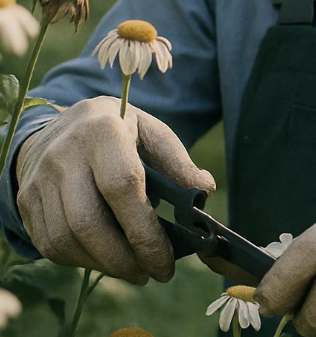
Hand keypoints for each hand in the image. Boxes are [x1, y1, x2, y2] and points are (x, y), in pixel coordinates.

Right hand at [16, 95, 214, 284]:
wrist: (63, 126)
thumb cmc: (120, 131)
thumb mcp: (151, 131)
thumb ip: (177, 161)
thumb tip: (204, 191)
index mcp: (103, 129)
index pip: (122, 186)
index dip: (144, 230)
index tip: (166, 258)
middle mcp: (65, 154)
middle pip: (89, 222)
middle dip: (124, 258)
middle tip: (152, 272)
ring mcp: (40, 179)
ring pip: (67, 240)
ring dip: (104, 265)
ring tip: (134, 270)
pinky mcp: (27, 201)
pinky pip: (51, 246)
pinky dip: (81, 261)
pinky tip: (105, 258)